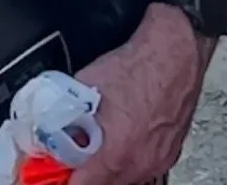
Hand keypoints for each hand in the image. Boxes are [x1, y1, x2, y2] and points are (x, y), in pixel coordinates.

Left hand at [68, 4, 207, 183]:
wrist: (175, 53)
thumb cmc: (139, 65)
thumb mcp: (86, 85)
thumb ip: (66, 110)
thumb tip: (51, 119)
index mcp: (116, 154)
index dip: (64, 176)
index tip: (57, 167)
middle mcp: (140, 164)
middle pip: (103, 184)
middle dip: (86, 171)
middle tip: (74, 152)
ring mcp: (158, 161)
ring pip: (124, 178)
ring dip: (108, 167)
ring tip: (97, 142)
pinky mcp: (169, 153)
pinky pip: (142, 167)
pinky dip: (127, 158)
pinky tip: (120, 136)